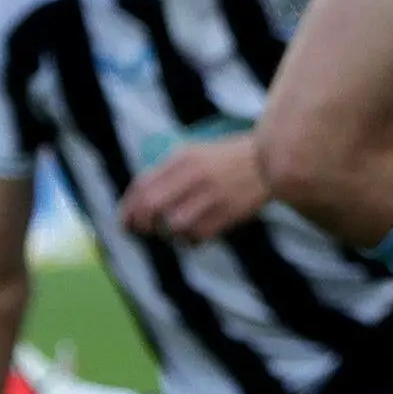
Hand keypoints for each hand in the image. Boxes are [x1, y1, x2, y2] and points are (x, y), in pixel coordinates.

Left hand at [117, 133, 271, 241]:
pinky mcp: (227, 213)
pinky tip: (194, 235)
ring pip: (172, 225)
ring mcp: (211, 195)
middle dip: (141, 224)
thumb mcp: (195, 153)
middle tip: (142, 232)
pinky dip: (190, 240)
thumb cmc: (226, 159)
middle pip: (151, 207)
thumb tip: (137, 201)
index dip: (128, 208)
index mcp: (182, 158)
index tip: (125, 222)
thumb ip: (168, 172)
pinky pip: (196, 236)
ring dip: (168, 234)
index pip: (142, 185)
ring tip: (174, 231)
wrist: (268, 161)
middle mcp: (193, 175)